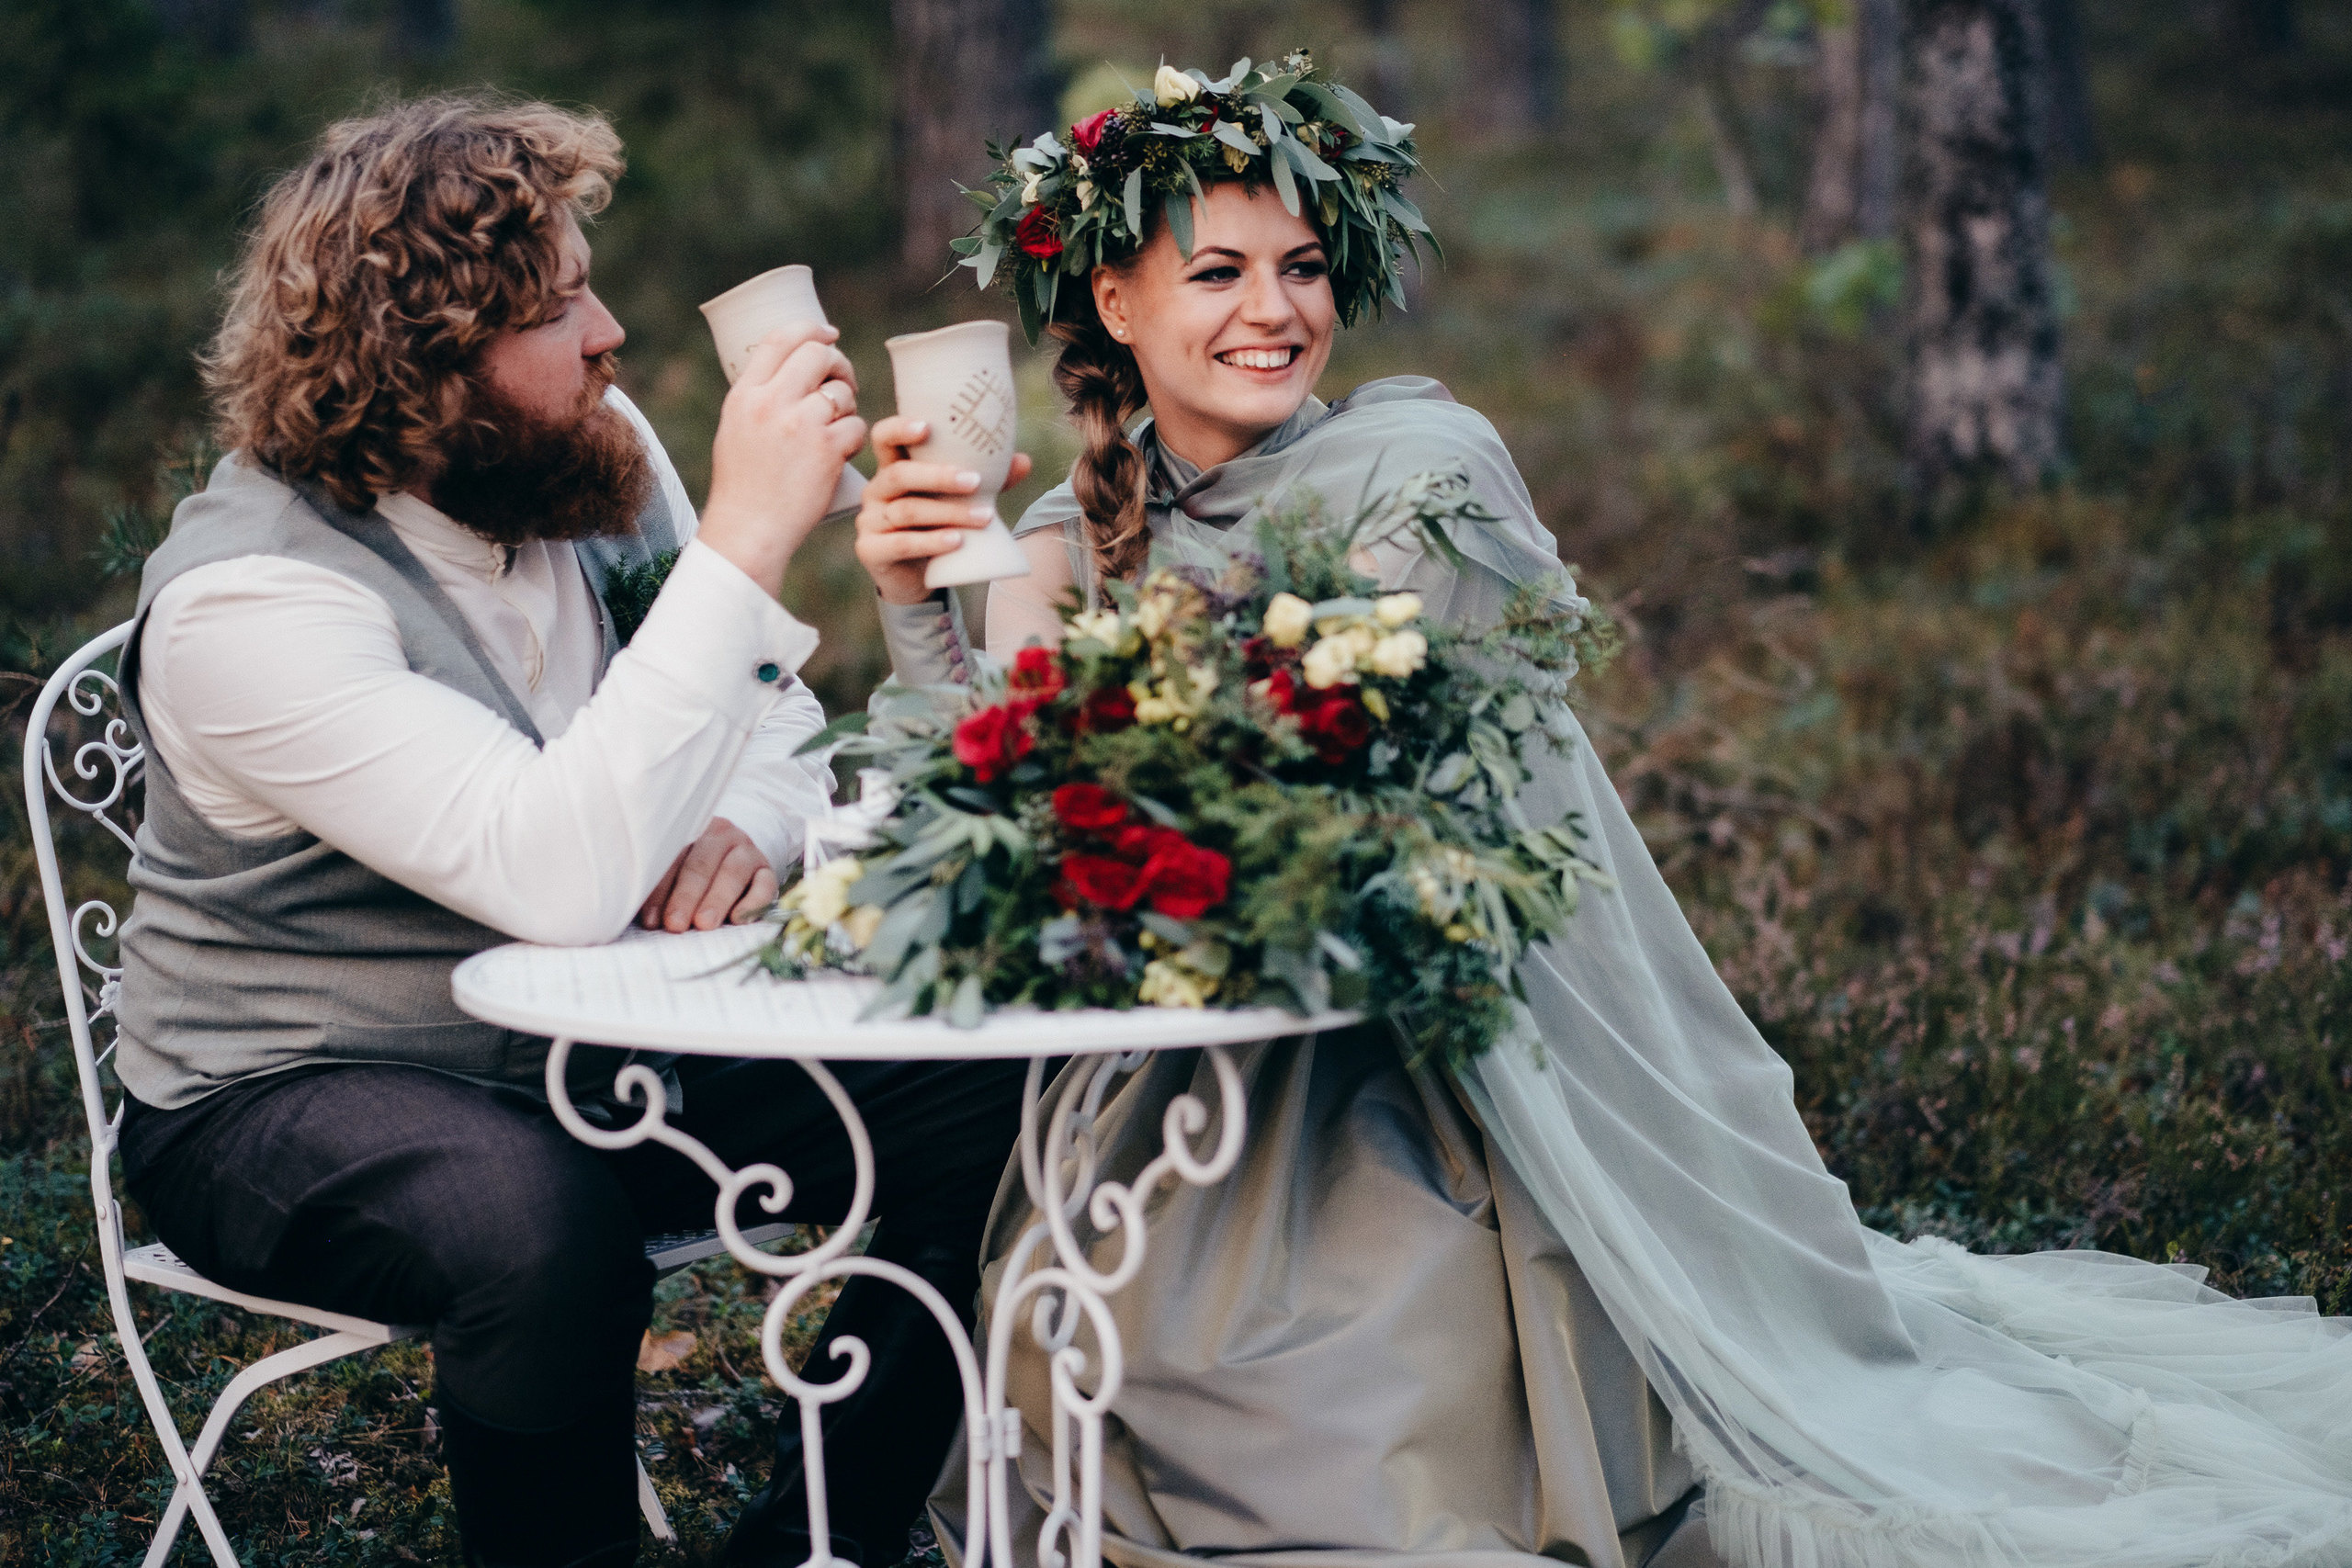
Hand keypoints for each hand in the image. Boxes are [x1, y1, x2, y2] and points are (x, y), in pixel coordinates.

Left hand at [638, 816, 778, 931]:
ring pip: (733, 871)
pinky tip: (738, 919)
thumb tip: (628, 909)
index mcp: (689, 830)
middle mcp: (720, 835)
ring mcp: (747, 850)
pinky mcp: (767, 870)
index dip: (659, 890)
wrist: (732, 855)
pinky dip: (753, 902)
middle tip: (675, 924)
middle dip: (686, 896)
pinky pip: (765, 884)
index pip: (672, 858)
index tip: (649, 920)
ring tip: (703, 925)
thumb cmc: (688, 870)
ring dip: (717, 899)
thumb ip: (656, 885)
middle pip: (701, 864)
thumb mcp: (671, 869)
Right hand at [698, 324, 867, 598]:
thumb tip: (791, 371)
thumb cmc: (743, 486)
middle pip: (818, 354)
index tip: (830, 333)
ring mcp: (800, 424)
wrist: (750, 529)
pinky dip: (852, 438)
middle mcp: (771, 402)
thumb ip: (760, 399)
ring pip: (841, 392)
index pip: (779, 338)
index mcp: (744, 394)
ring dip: (847, 407)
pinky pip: (855, 425)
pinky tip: (839, 454)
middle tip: (843, 384)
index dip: (811, 328)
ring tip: (834, 429)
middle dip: (838, 365)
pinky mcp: (827, 449)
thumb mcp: (735, 430)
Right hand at [854, 415, 1034, 604]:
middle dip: (938, 476)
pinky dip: (931, 541)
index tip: (927, 427)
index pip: (884, 438)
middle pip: (899, 475)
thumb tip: (1024, 461)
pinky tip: (956, 541)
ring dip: (949, 513)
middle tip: (975, 481)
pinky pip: (901, 544)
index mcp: (894, 469)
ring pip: (908, 511)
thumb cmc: (938, 527)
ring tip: (984, 518)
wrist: (916, 577)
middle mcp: (877, 491)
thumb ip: (988, 480)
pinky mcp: (871, 551)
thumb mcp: (960, 500)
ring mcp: (871, 521)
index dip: (899, 429)